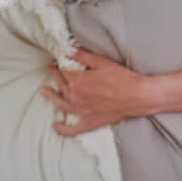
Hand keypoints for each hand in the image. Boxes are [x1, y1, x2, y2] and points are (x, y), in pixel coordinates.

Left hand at [41, 51, 156, 135]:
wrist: (137, 96)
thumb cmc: (122, 78)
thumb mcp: (101, 62)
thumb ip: (83, 56)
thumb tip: (68, 51)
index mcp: (77, 81)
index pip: (63, 71)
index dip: (59, 64)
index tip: (57, 60)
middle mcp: (76, 96)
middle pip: (61, 85)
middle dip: (55, 75)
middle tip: (52, 69)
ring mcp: (82, 111)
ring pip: (61, 104)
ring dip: (51, 97)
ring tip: (44, 91)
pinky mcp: (90, 122)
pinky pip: (73, 129)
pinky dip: (63, 129)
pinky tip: (55, 126)